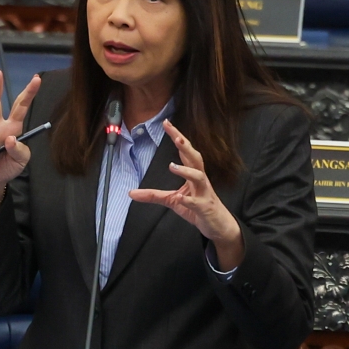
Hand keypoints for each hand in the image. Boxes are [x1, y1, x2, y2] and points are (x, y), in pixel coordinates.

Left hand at [129, 120, 243, 270]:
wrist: (218, 226)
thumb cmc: (198, 208)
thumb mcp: (173, 200)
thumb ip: (153, 195)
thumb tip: (131, 193)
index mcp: (193, 174)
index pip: (185, 151)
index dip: (177, 136)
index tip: (166, 123)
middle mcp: (200, 180)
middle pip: (195, 158)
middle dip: (186, 146)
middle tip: (176, 136)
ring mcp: (204, 193)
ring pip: (199, 177)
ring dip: (186, 171)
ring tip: (172, 166)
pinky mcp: (204, 208)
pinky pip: (197, 203)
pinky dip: (189, 200)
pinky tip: (182, 197)